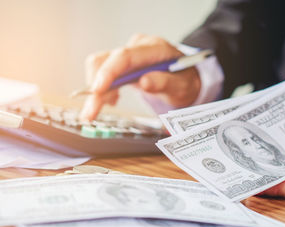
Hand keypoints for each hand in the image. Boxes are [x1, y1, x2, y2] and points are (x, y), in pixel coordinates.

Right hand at [80, 34, 200, 120]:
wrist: (186, 77)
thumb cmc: (185, 80)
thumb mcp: (182, 86)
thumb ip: (165, 82)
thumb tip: (145, 82)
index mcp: (154, 48)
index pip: (125, 56)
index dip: (108, 72)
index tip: (97, 91)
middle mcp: (138, 46)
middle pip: (107, 61)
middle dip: (96, 88)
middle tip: (90, 113)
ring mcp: (129, 53)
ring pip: (100, 65)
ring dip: (97, 89)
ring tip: (106, 106)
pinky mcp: (123, 62)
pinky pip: (103, 71)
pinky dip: (103, 88)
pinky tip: (113, 99)